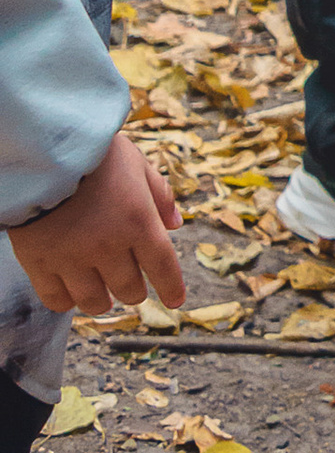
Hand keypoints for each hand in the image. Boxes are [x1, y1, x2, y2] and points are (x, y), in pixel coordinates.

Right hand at [12, 135, 185, 318]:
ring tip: (102, 291)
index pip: (163, 267)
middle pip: (130, 290)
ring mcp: (72, 258)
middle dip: (134, 289)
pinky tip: (71, 290)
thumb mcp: (136, 163)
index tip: (176, 300)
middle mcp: (108, 246)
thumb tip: (176, 224)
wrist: (42, 150)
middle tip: (130, 282)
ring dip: (103, 300)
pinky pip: (57, 300)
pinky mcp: (40, 263)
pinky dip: (67, 301)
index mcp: (138, 221)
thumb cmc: (93, 152)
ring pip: (95, 302)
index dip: (172, 288)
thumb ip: (159, 194)